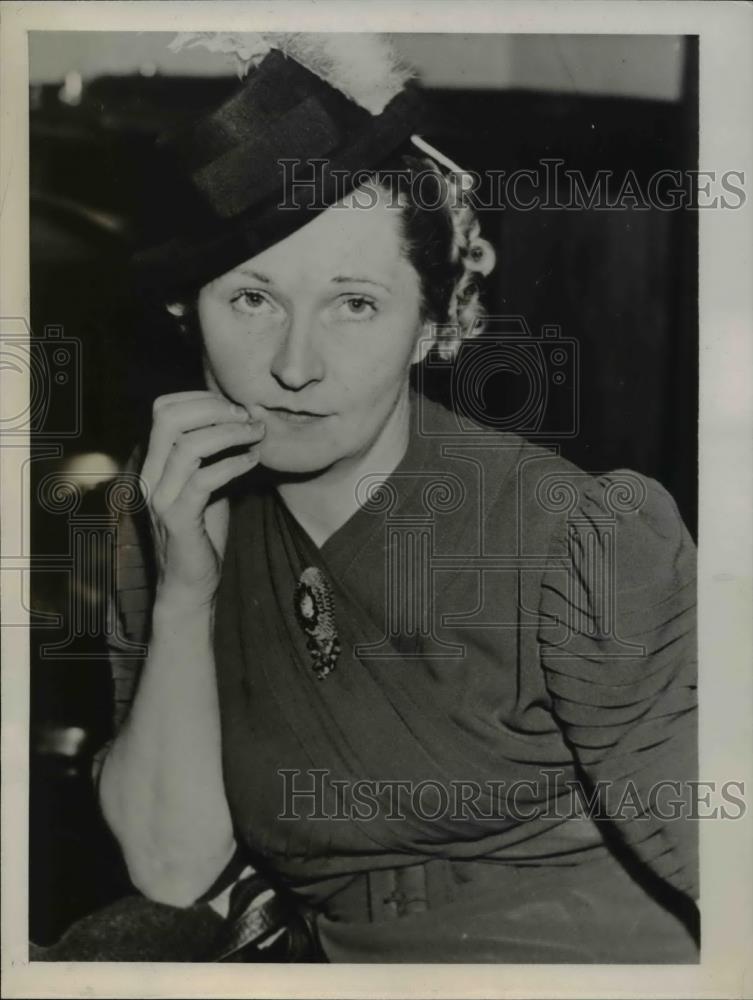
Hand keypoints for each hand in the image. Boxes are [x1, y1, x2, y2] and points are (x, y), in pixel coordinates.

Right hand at [140, 391, 264, 610]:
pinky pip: (205, 480)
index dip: (201, 399)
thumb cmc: (202, 532)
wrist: (190, 584)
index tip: (234, 407)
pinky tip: (254, 461)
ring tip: (257, 434)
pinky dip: (233, 464)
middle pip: (169, 419)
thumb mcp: (207, 484)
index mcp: (154, 462)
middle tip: (247, 417)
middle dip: (213, 409)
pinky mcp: (178, 519)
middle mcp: (150, 475)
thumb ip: (213, 455)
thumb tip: (241, 419)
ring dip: (230, 434)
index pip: (163, 409)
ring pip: (189, 446)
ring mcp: (161, 497)